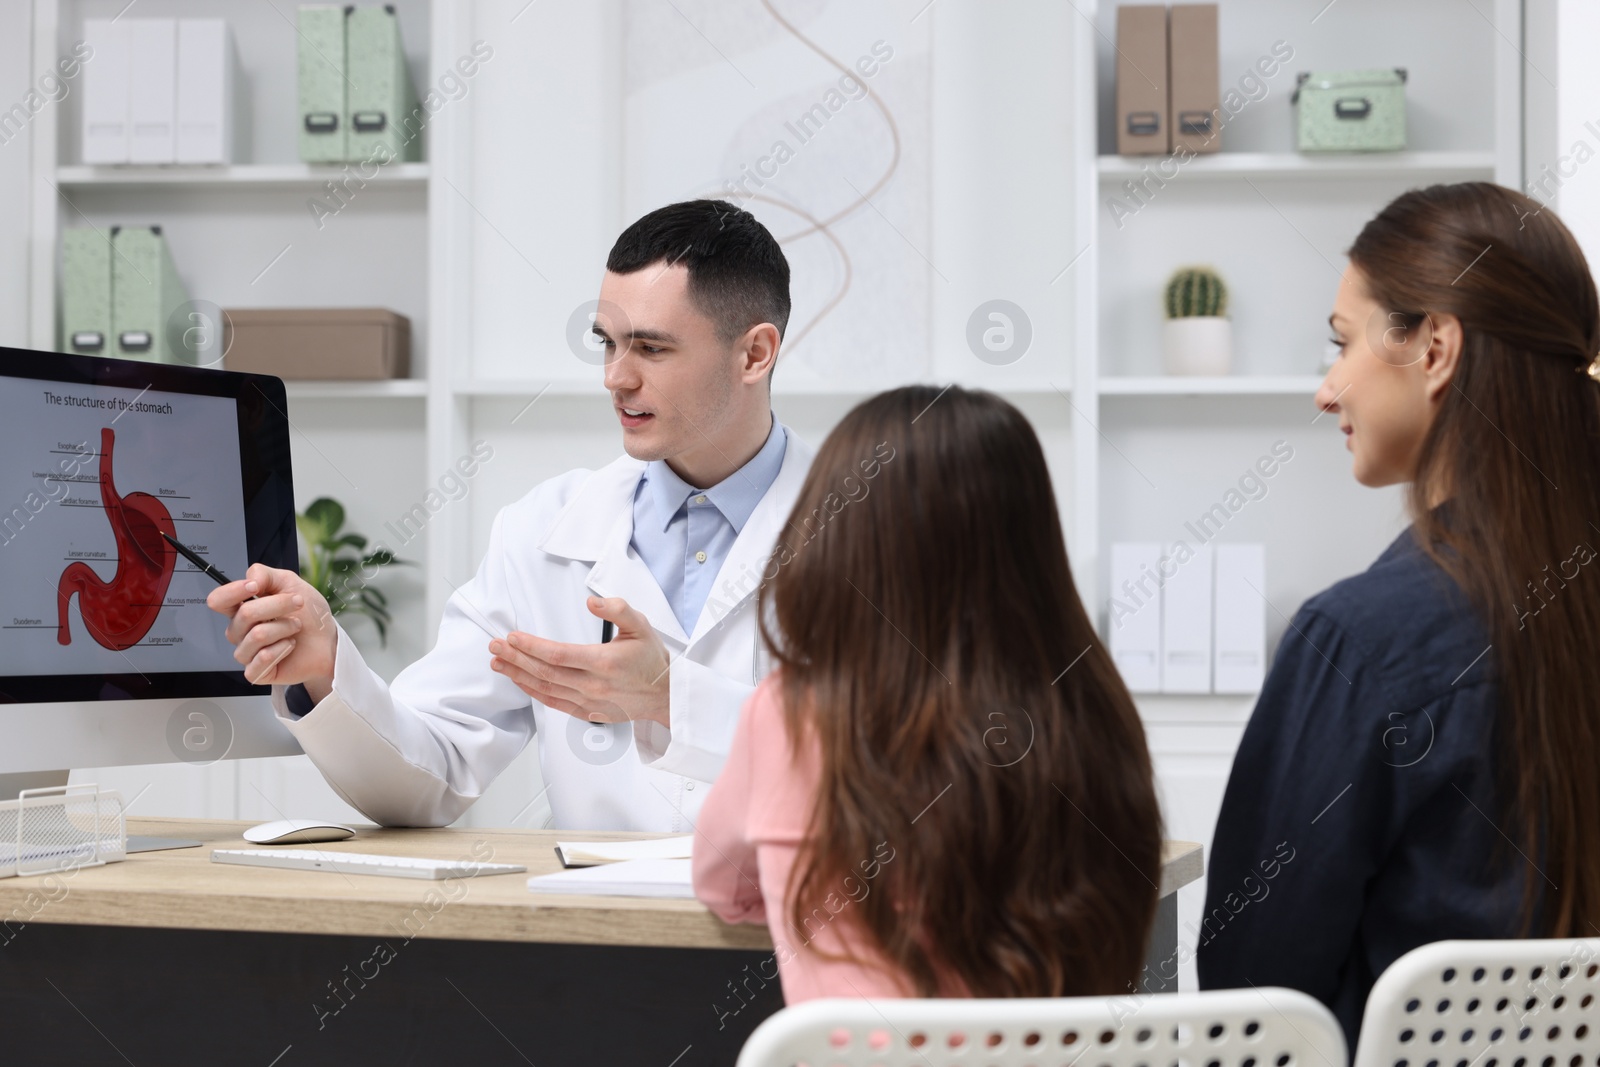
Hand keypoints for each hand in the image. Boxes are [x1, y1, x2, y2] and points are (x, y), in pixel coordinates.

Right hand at [205, 563, 336, 691]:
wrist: (328, 640)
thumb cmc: (309, 614)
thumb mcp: (290, 583)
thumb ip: (265, 574)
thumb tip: (249, 580)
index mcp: (242, 609)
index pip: (219, 600)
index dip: (233, 591)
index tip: (256, 587)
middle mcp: (240, 632)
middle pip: (244, 615)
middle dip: (277, 605)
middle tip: (298, 604)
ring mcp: (247, 653)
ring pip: (257, 636)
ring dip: (284, 627)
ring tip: (296, 627)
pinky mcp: (258, 672)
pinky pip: (261, 660)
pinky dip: (282, 649)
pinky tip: (290, 646)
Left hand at [489, 596, 671, 726]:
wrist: (664, 695)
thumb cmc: (651, 659)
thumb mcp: (641, 625)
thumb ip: (618, 608)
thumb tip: (591, 601)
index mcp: (604, 662)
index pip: (558, 654)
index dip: (531, 646)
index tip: (512, 637)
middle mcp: (593, 685)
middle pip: (545, 672)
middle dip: (516, 658)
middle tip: (495, 646)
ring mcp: (588, 702)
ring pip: (545, 688)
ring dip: (518, 675)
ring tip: (498, 662)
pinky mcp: (586, 712)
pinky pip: (553, 703)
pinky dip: (533, 692)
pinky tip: (520, 681)